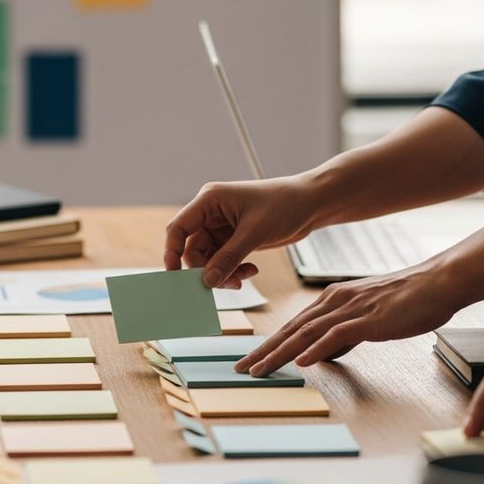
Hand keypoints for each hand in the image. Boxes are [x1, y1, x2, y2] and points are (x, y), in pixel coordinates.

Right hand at [165, 176, 315, 287]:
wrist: (311, 204)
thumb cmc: (284, 204)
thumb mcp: (255, 233)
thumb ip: (229, 258)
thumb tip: (207, 281)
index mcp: (209, 200)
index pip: (179, 228)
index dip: (172, 252)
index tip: (175, 276)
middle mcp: (211, 213)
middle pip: (192, 248)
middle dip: (206, 269)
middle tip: (223, 283)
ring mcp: (222, 226)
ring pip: (207, 258)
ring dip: (222, 272)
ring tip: (243, 278)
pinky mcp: (234, 238)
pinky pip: (222, 260)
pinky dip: (233, 270)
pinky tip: (250, 271)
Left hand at [235, 265, 464, 374]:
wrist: (437, 282)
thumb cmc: (407, 300)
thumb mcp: (367, 318)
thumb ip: (344, 335)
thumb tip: (325, 354)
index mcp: (332, 300)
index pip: (293, 326)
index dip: (269, 344)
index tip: (251, 360)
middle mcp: (335, 302)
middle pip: (291, 329)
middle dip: (263, 351)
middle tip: (240, 368)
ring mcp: (351, 309)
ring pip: (306, 333)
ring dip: (280, 352)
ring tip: (260, 369)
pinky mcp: (369, 318)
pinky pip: (338, 334)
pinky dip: (318, 348)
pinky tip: (303, 361)